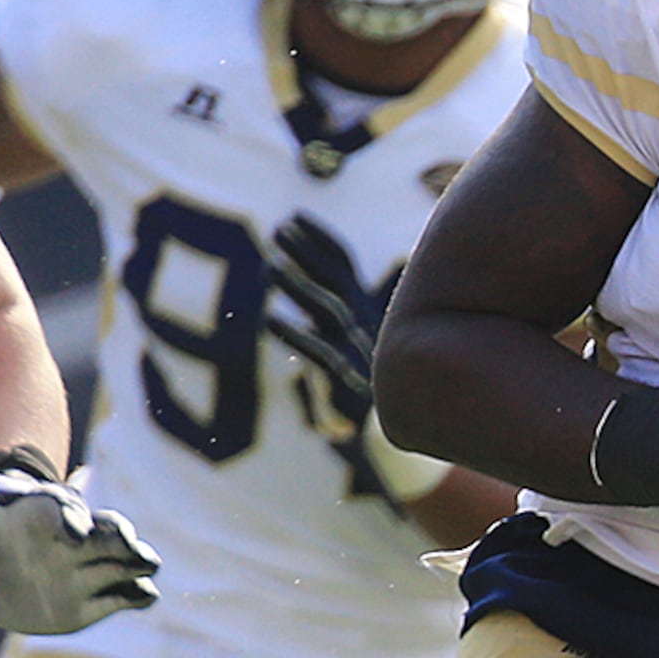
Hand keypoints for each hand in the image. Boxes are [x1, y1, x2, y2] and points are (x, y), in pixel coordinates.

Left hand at [0, 446, 163, 634]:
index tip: (72, 532)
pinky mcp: (96, 600)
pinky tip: (143, 595)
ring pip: (126, 562)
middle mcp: (79, 541)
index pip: (65, 512)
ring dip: (138, 561)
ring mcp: (90, 570)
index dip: (70, 519)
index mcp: (49, 514)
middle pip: (110, 533)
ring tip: (144, 564)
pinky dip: (138, 594)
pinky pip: (126, 596)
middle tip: (126, 543)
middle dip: (121, 536)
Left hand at [263, 213, 379, 425]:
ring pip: (329, 312)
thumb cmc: (363, 390)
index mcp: (365, 312)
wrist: (390, 442)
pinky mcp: (349, 383)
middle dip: (307, 253)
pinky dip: (295, 335)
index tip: (294, 215)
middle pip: (335, 280)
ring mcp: (359, 353)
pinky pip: (320, 354)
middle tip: (276, 228)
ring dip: (300, 287)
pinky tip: (269, 320)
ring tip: (270, 266)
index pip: (344, 265)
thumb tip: (296, 286)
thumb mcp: (349, 343)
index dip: (320, 239)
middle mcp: (365, 326)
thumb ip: (329, 315)